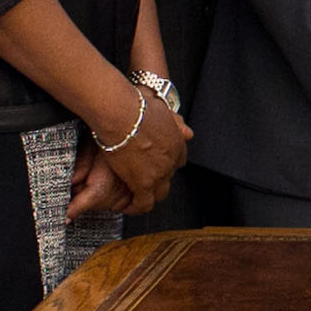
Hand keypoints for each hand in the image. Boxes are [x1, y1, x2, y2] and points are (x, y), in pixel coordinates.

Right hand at [72, 85, 189, 216]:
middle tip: (143, 179)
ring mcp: (160, 172)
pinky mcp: (144, 183)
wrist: (122, 113)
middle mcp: (172, 159)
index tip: (155, 163)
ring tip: (137, 196)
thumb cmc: (134, 104)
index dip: (166, 163)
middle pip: (169, 177)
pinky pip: (144, 203)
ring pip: (159, 193)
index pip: (178, 159)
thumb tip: (188, 133)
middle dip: (158, 178)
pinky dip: (137, 207)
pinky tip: (128, 207)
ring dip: (149, 195)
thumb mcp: (160, 107)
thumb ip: (174, 121)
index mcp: (177, 141)